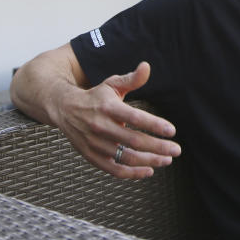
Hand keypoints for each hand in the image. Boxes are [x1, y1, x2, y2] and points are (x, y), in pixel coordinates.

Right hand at [50, 62, 181, 178]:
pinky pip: (114, 169)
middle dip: (158, 147)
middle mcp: (101, 126)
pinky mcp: (92, 156)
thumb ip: (131, 79)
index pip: (135, 117)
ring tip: (166, 160)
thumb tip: (147, 66)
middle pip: (134, 140)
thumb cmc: (94, 97)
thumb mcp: (111, 84)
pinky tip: (148, 171)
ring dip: (149, 161)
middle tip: (176, 150)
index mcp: (108, 107)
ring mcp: (95, 143)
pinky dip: (132, 173)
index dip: (154, 125)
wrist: (64, 109)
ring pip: (126, 157)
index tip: (172, 130)